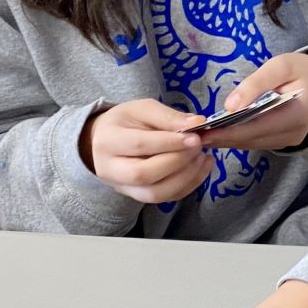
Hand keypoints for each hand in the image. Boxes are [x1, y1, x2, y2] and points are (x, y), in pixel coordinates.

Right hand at [81, 98, 211, 202]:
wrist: (105, 141)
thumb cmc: (124, 122)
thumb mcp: (142, 109)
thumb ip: (168, 116)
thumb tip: (197, 122)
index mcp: (108, 141)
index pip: (140, 144)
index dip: (170, 143)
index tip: (195, 137)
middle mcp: (110, 169)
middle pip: (144, 174)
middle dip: (177, 161)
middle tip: (198, 146)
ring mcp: (122, 187)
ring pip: (155, 193)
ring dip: (186, 177)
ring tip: (202, 157)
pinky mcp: (137, 197)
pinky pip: (165, 198)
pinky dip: (188, 185)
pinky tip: (200, 168)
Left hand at [196, 52, 307, 152]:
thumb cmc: (303, 70)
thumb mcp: (281, 66)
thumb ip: (255, 84)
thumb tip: (229, 106)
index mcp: (296, 115)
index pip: (255, 127)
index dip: (227, 131)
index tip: (202, 131)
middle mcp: (293, 134)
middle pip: (250, 140)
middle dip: (221, 137)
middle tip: (191, 135)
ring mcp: (289, 141)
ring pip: (251, 144)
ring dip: (226, 139)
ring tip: (199, 134)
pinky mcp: (283, 142)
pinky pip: (255, 142)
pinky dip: (236, 138)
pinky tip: (218, 132)